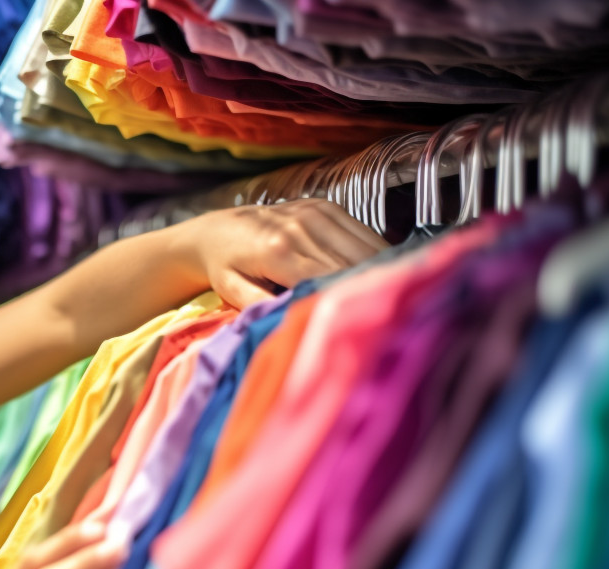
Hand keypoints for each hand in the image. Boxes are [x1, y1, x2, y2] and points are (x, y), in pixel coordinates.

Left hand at [179, 199, 388, 308]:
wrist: (218, 230)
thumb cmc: (225, 268)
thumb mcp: (233, 293)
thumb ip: (262, 306)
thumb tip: (292, 322)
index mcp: (279, 251)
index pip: (330, 279)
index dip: (350, 300)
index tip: (367, 321)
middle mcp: (301, 227)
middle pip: (353, 263)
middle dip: (370, 287)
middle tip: (389, 312)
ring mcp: (316, 213)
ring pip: (365, 245)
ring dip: (380, 269)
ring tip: (391, 294)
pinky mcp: (326, 206)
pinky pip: (362, 231)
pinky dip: (375, 251)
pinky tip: (381, 272)